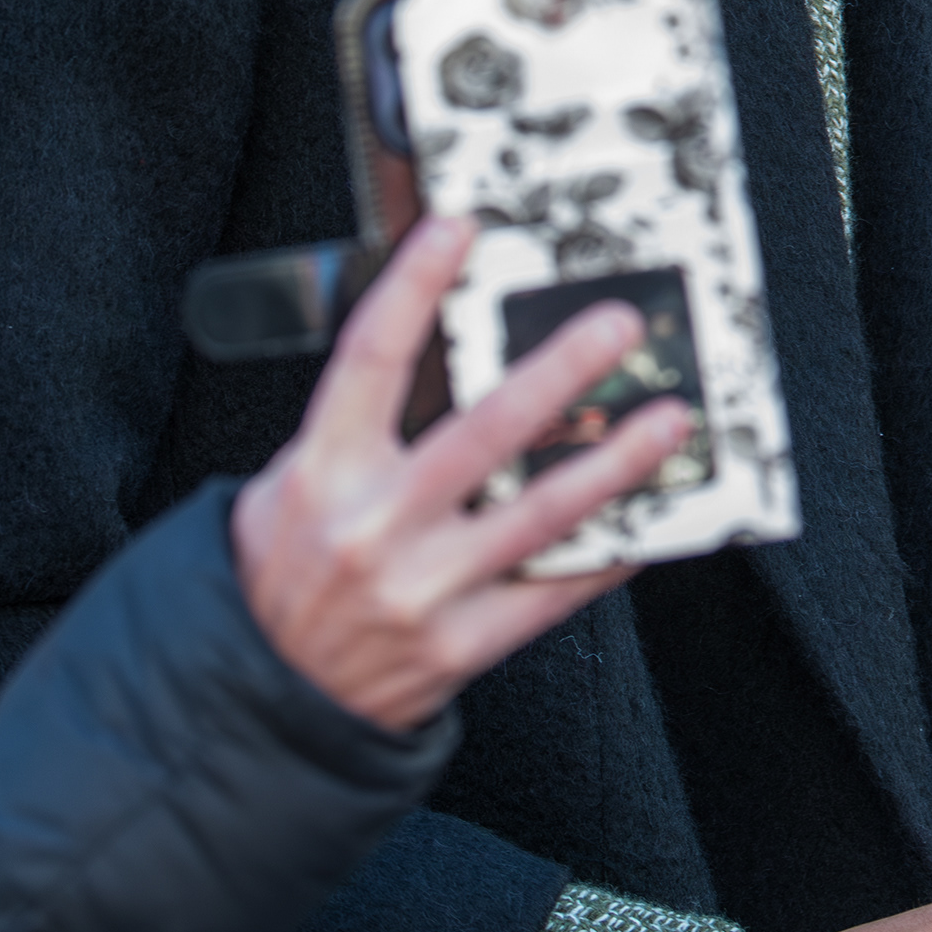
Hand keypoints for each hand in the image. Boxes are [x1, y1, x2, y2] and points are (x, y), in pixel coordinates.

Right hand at [231, 216, 690, 728]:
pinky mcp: (457, 646)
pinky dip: (606, 555)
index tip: (459, 228)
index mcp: (323, 470)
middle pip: (483, 432)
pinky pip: (550, 593)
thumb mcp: (286, 486)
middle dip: (559, 372)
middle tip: (616, 328)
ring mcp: (420, 588)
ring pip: (537, 513)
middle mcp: (374, 524)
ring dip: (614, 462)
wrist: (263, 703)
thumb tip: (433, 349)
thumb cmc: (282, 577)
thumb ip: (353, 427)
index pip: (371, 358)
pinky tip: (649, 522)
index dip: (414, 286)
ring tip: (668, 422)